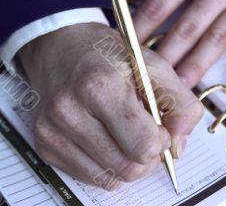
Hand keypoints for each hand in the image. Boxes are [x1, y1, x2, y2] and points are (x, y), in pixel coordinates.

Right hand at [18, 23, 202, 189]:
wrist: (58, 47)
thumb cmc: (104, 54)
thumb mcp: (152, 65)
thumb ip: (180, 105)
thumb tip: (178, 148)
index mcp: (99, 86)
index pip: (143, 145)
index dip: (162, 141)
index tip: (159, 127)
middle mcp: (69, 111)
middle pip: (128, 169)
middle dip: (147, 157)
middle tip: (145, 135)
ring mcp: (52, 131)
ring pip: (110, 179)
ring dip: (127, 163)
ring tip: (124, 134)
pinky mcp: (45, 146)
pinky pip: (90, 177)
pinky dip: (106, 164)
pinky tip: (105, 138)